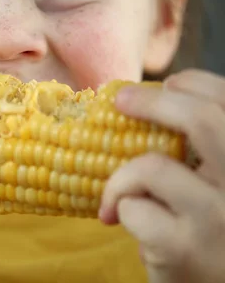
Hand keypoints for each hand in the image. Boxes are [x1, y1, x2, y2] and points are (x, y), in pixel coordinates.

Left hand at [99, 69, 224, 282]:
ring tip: (117, 196)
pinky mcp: (186, 249)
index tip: (169, 84)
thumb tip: (152, 96)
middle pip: (204, 121)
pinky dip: (119, 208)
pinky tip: (123, 223)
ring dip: (122, 177)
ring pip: (151, 167)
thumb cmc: (213, 234)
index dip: (196, 85)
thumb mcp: (220, 185)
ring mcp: (220, 219)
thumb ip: (204, 150)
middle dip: (154, 102)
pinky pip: (133, 207)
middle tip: (122, 100)